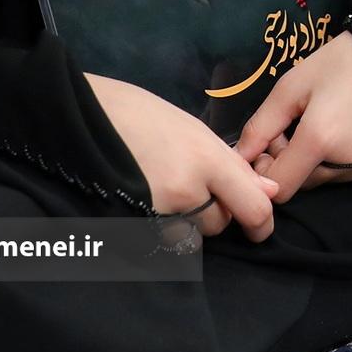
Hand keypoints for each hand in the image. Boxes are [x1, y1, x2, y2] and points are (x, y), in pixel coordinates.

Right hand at [85, 74, 276, 239]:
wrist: (82, 117)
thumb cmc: (141, 114)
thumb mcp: (195, 129)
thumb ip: (233, 165)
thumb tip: (268, 192)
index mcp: (207, 159)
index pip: (253, 208)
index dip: (262, 224)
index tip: (260, 228)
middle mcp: (186, 190)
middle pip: (221, 223)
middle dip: (218, 212)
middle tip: (199, 188)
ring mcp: (158, 210)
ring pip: (192, 235)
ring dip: (190, 223)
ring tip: (169, 191)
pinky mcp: (133, 223)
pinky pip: (163, 238)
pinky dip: (164, 227)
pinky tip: (151, 201)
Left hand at [235, 31, 351, 201]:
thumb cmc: (338, 65)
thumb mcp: (291, 87)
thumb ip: (260, 127)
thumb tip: (239, 159)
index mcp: (320, 141)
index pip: (280, 188)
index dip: (267, 171)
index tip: (272, 142)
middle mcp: (347, 164)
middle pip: (303, 183)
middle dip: (290, 161)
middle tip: (297, 124)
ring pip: (326, 178)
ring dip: (315, 160)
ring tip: (323, 123)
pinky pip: (351, 173)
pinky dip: (340, 159)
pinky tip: (347, 129)